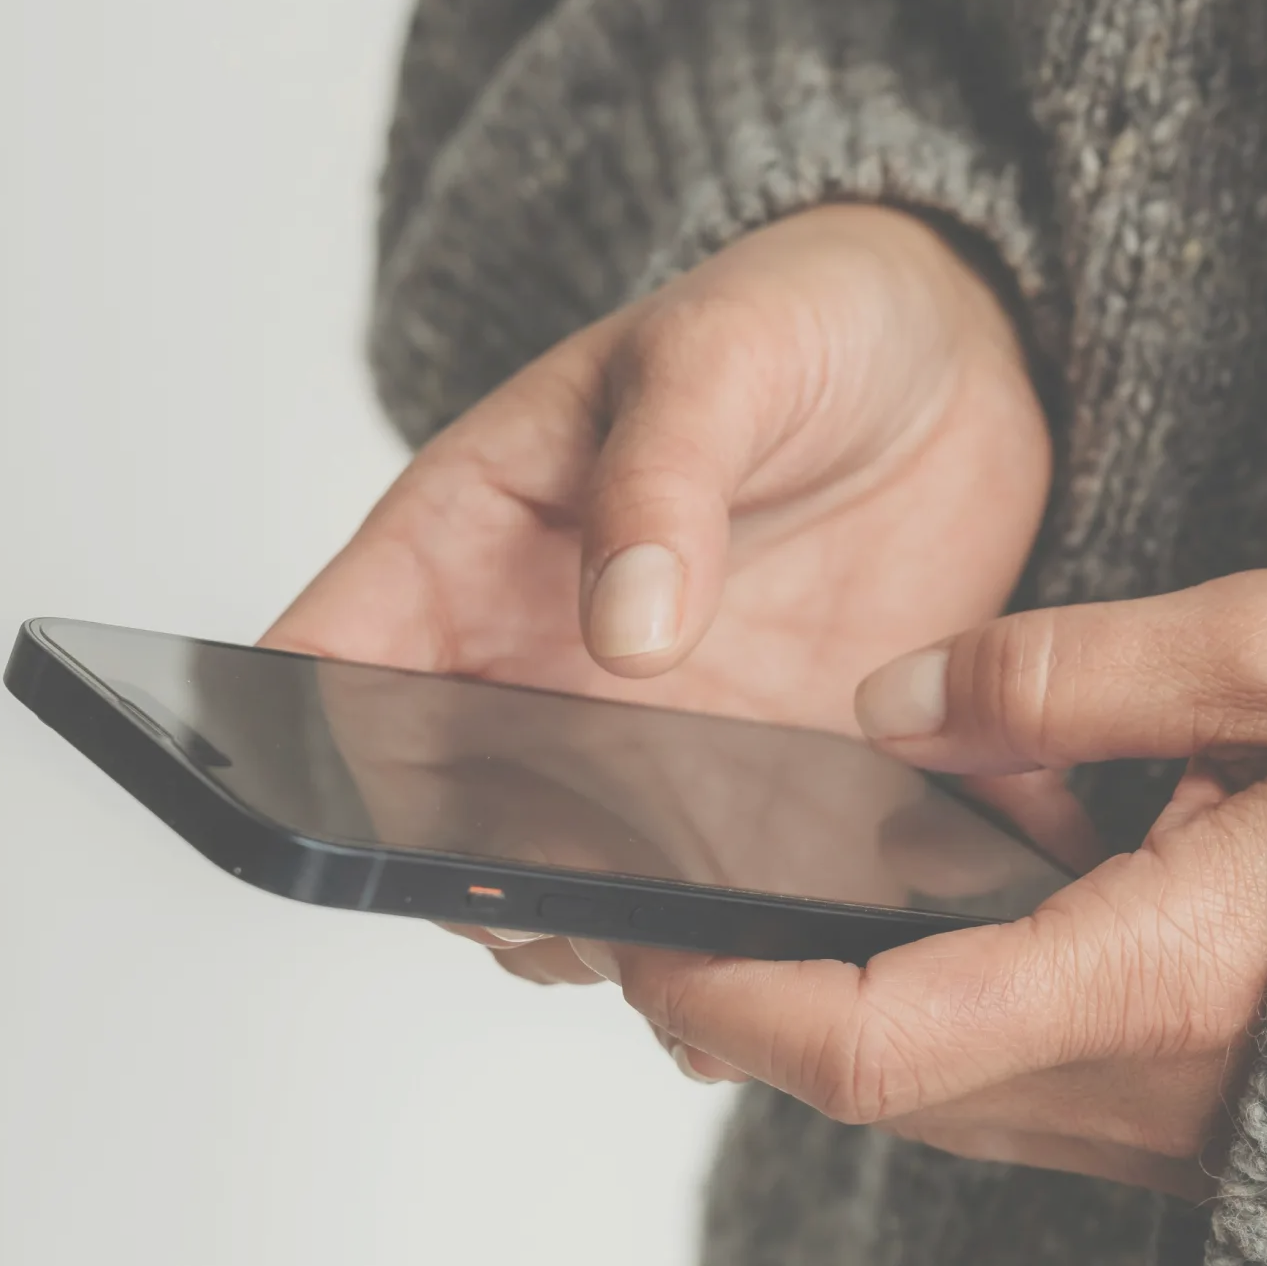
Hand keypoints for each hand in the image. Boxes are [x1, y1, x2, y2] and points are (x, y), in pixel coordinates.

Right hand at [261, 202, 1053, 972]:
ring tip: (679, 943)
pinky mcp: (760, 784)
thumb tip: (626, 628)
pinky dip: (732, 934)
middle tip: (554, 908)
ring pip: (570, 883)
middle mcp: (532, 664)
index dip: (311, 756)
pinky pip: (714, 892)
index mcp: (465, 542)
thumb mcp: (722, 353)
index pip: (330, 667)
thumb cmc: (802, 318)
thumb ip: (662, 478)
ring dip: (606, 925)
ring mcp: (644, 740)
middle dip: (472, 881)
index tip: (365, 818)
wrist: (955, 358)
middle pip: (436, 818)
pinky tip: (780, 947)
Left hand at [594, 570, 1266, 1198]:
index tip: (646, 941)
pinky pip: (1039, 1085)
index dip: (734, 1002)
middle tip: (694, 890)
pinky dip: (966, 1005)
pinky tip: (994, 889)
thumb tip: (890, 706)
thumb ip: (1073, 672)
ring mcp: (1185, 1128)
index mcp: (1158, 979)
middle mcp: (1156, 1092)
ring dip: (869, 999)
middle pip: (892, 1082)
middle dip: (769, 1002)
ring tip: (839, 865)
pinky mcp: (1211, 1123)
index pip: (876, 1041)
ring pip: (959, 1092)